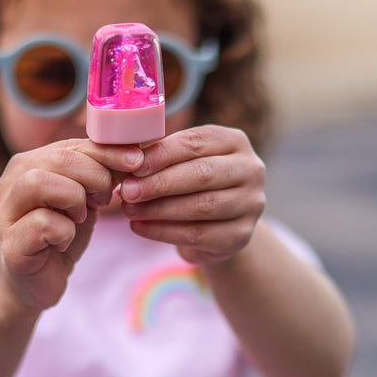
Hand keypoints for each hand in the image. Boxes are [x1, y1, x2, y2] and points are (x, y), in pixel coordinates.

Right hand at [0, 139, 143, 311]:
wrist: (35, 281)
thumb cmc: (60, 235)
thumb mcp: (83, 199)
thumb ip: (98, 173)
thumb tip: (134, 152)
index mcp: (29, 163)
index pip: (71, 144)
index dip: (108, 151)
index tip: (137, 160)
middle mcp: (11, 181)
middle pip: (58, 158)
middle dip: (95, 176)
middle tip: (106, 199)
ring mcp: (7, 212)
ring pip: (40, 182)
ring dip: (75, 199)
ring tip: (81, 217)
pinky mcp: (11, 243)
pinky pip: (43, 223)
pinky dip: (65, 232)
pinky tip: (64, 242)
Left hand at [119, 125, 265, 264]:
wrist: (219, 227)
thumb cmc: (193, 186)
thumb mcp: (183, 163)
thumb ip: (162, 156)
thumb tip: (125, 157)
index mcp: (235, 141)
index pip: (196, 142)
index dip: (162, 154)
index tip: (133, 165)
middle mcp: (251, 170)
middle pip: (201, 174)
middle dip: (159, 183)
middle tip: (127, 191)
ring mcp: (251, 204)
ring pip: (201, 206)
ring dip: (158, 209)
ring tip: (129, 210)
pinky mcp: (241, 235)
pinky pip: (198, 234)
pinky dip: (164, 232)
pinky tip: (140, 227)